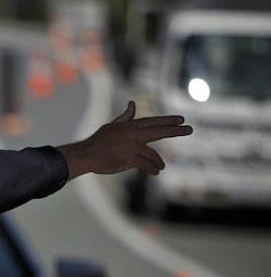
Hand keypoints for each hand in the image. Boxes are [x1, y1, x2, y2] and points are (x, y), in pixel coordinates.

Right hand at [56, 101, 190, 179]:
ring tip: (161, 167)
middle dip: (176, 130)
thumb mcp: (112, 126)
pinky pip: (146, 164)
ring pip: (152, 154)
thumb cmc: (98, 141)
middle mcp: (133, 134)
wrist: (86, 155)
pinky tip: (155, 172)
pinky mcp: (129, 159)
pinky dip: (152, 169)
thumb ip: (125, 117)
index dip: (167, 121)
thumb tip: (133, 104)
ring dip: (158, 162)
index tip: (181, 119)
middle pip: (159, 131)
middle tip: (189, 129)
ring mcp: (132, 146)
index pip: (153, 122)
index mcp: (129, 126)